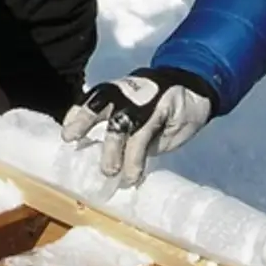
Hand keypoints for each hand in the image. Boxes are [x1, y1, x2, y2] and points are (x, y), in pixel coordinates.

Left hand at [60, 68, 215, 188]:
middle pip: (102, 100)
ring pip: (122, 120)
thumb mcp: (145, 122)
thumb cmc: (168, 110)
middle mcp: (129, 91)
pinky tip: (133, 174)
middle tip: (70, 137)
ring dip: (113, 148)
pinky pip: (144, 135)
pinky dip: (136, 158)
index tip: (66, 134)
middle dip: (84, 118)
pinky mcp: (163, 108)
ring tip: (109, 171)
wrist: (199, 90)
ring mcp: (146, 98)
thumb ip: (127, 135)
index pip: (94, 99)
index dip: (78, 113)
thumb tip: (112, 160)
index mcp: (121, 92)